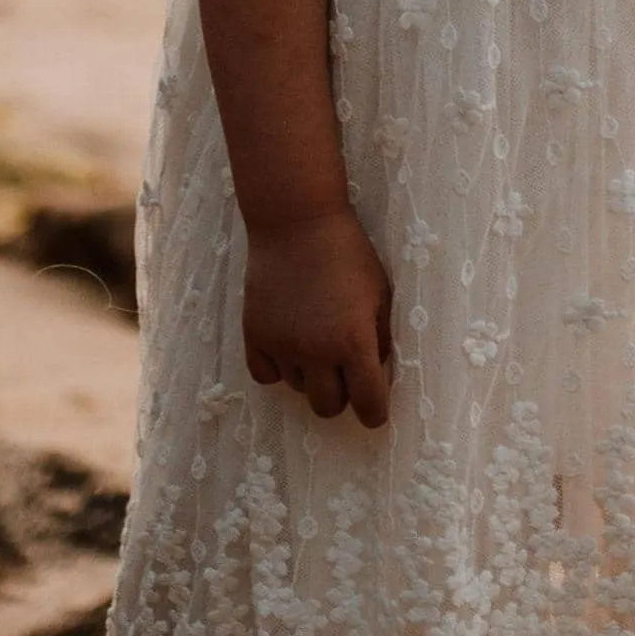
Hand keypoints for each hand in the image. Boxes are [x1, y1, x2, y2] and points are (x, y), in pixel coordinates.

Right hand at [242, 208, 394, 426]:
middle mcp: (315, 351)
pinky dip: (278, 368)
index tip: (375, 409)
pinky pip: (265, 375)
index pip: (369, 405)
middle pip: (328, 408)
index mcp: (353, 342)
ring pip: (297, 388)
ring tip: (315, 340)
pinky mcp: (253, 334)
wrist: (297, 222)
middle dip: (341, 396)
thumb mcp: (380, 294)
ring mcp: (281, 345)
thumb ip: (381, 339)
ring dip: (310, 375)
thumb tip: (377, 373)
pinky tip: (288, 344)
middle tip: (344, 372)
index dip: (375, 413)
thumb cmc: (349, 255)